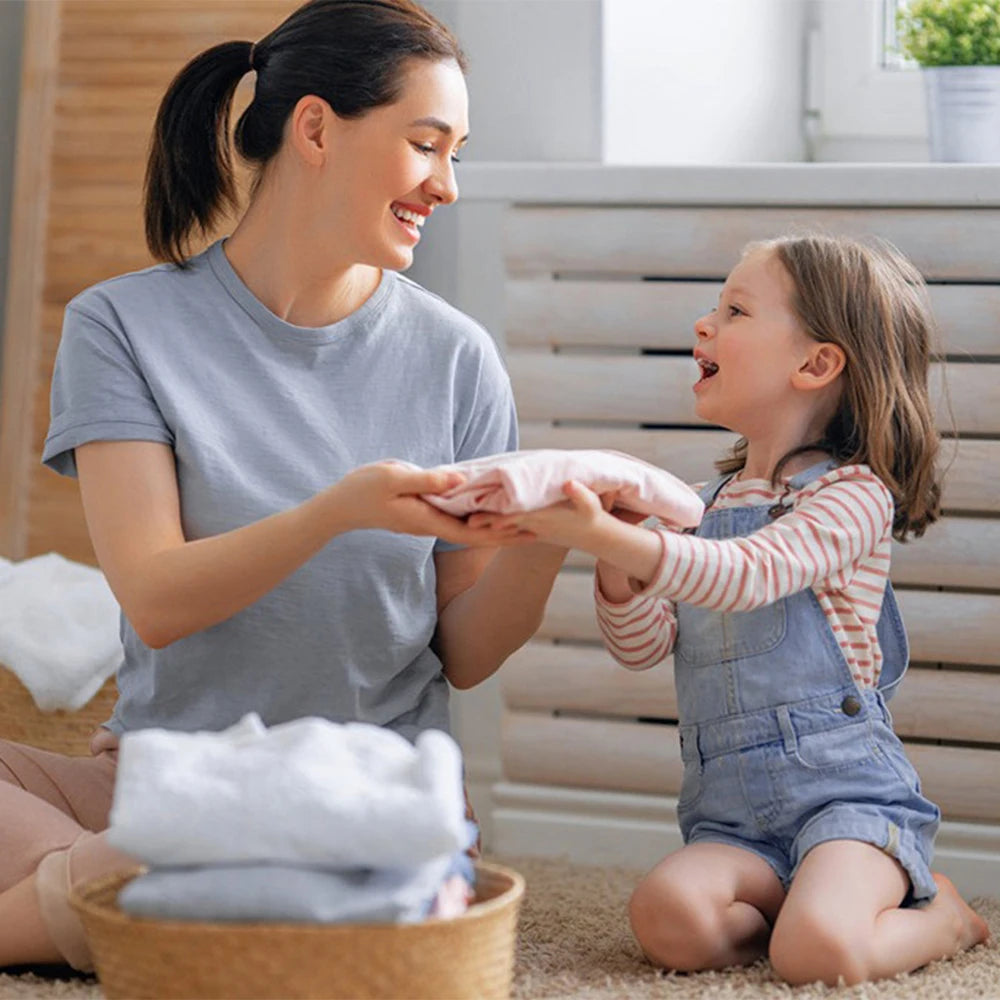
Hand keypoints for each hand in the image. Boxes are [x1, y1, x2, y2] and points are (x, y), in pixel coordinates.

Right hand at [333, 461, 527, 546]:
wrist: (341, 505)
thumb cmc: (363, 490)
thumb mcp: (395, 478)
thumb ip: (427, 480)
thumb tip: (460, 480)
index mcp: (429, 520)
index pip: (473, 532)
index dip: (502, 532)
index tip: (529, 530)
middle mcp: (434, 525)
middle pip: (478, 534)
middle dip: (508, 533)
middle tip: (542, 529)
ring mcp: (430, 520)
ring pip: (470, 526)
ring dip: (497, 524)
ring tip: (526, 519)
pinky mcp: (426, 512)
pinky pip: (460, 516)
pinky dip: (480, 513)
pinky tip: (493, 506)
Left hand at [467, 479, 612, 550]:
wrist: (596, 536)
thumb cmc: (593, 517)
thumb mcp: (592, 505)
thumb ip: (581, 494)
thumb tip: (569, 485)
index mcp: (542, 519)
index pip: (512, 519)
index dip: (492, 518)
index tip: (473, 519)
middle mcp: (532, 526)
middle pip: (501, 524)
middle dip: (480, 521)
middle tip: (458, 518)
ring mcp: (531, 528)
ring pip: (503, 526)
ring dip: (485, 522)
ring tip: (463, 517)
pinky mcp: (532, 528)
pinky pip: (510, 526)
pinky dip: (496, 523)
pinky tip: (481, 520)